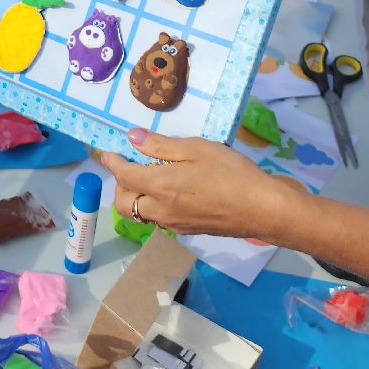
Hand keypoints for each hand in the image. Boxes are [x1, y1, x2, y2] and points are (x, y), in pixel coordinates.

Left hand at [102, 129, 299, 238]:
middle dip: (119, 185)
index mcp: (160, 185)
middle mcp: (160, 209)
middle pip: (123, 202)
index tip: (105, 152)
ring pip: (140, 214)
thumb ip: (161, 145)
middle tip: (131, 166)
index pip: (123, 175)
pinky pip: (158, 220)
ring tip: (150, 177)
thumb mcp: (197, 148)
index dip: (111, 163)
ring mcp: (173, 224)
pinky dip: (154, 206)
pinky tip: (172, 192)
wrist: (263, 210)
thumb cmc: (232, 173)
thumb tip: (131, 138)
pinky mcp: (187, 230)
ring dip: (135, 197)